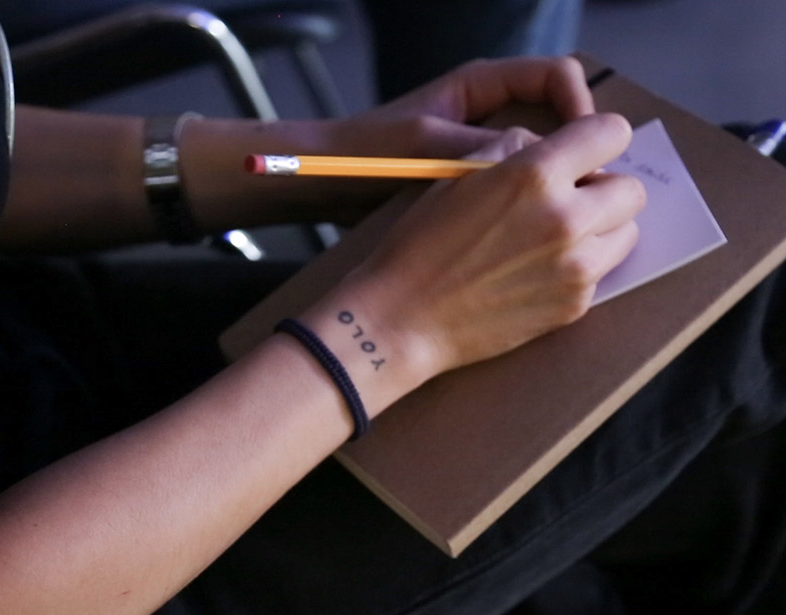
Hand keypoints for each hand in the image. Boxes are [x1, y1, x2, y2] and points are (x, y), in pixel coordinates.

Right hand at [303, 113, 645, 414]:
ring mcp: (576, 268)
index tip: (582, 152)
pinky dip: (580, 266)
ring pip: (627, 233)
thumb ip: (514, 148)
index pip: (612, 133)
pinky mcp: (575, 305)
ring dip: (601, 228)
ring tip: (556, 237)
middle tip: (567, 200)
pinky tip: (536, 271)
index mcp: (535, 175)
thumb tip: (554, 147)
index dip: (597, 138)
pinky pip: (601, 272)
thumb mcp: (458, 174)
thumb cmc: (420, 244)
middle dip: (603, 188)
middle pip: (631, 189)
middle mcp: (566, 219)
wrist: (402, 319)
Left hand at [306, 56, 594, 224]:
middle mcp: (492, 115)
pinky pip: (519, 193)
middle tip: (585, 196)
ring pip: (547, 165)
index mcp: (483, 88)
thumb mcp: (426, 145)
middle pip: (563, 124)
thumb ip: (481, 147)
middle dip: (581, 158)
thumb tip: (542, 160)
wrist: (325, 185)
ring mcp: (486, 153)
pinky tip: (532, 238)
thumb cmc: (367, 153)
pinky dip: (529, 210)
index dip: (582, 109)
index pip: (559, 78)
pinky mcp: (476, 188)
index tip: (586, 150)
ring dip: (559, 191)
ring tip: (564, 224)